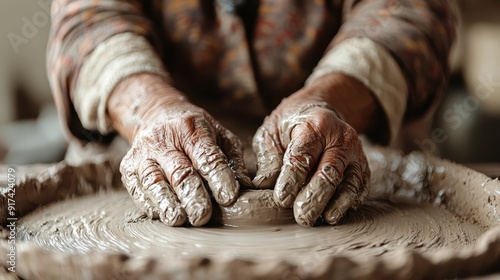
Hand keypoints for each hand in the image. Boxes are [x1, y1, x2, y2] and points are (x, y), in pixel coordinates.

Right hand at [109, 74, 250, 225]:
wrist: (155, 115)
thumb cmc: (195, 131)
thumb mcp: (219, 135)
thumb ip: (233, 160)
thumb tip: (247, 188)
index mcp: (192, 128)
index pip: (207, 156)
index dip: (218, 177)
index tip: (229, 198)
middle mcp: (164, 139)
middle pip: (180, 171)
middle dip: (192, 196)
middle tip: (203, 216)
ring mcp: (143, 153)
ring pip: (154, 181)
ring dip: (167, 203)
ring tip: (179, 220)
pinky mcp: (128, 167)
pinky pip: (138, 188)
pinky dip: (150, 204)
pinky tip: (162, 215)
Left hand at [252, 75, 375, 226]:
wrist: (319, 112)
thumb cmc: (290, 126)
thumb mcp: (271, 133)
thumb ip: (268, 158)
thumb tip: (263, 184)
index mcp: (314, 125)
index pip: (303, 155)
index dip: (292, 179)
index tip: (281, 199)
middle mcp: (340, 138)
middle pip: (329, 172)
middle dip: (316, 197)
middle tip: (302, 217)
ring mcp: (355, 153)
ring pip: (349, 183)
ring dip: (336, 204)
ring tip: (324, 220)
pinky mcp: (363, 167)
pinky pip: (360, 188)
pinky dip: (349, 203)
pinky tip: (336, 213)